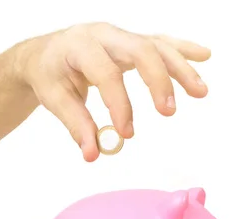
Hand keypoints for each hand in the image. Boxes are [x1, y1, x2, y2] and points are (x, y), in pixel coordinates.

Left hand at [14, 22, 210, 161]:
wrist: (46, 54)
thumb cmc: (50, 74)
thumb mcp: (54, 99)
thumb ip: (76, 125)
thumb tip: (93, 154)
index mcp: (79, 45)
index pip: (105, 73)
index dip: (119, 104)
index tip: (126, 134)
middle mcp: (104, 34)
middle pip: (139, 50)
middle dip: (158, 80)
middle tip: (168, 113)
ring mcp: (121, 35)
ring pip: (156, 45)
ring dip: (180, 68)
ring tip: (200, 92)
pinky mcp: (132, 41)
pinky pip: (161, 42)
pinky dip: (182, 50)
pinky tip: (204, 56)